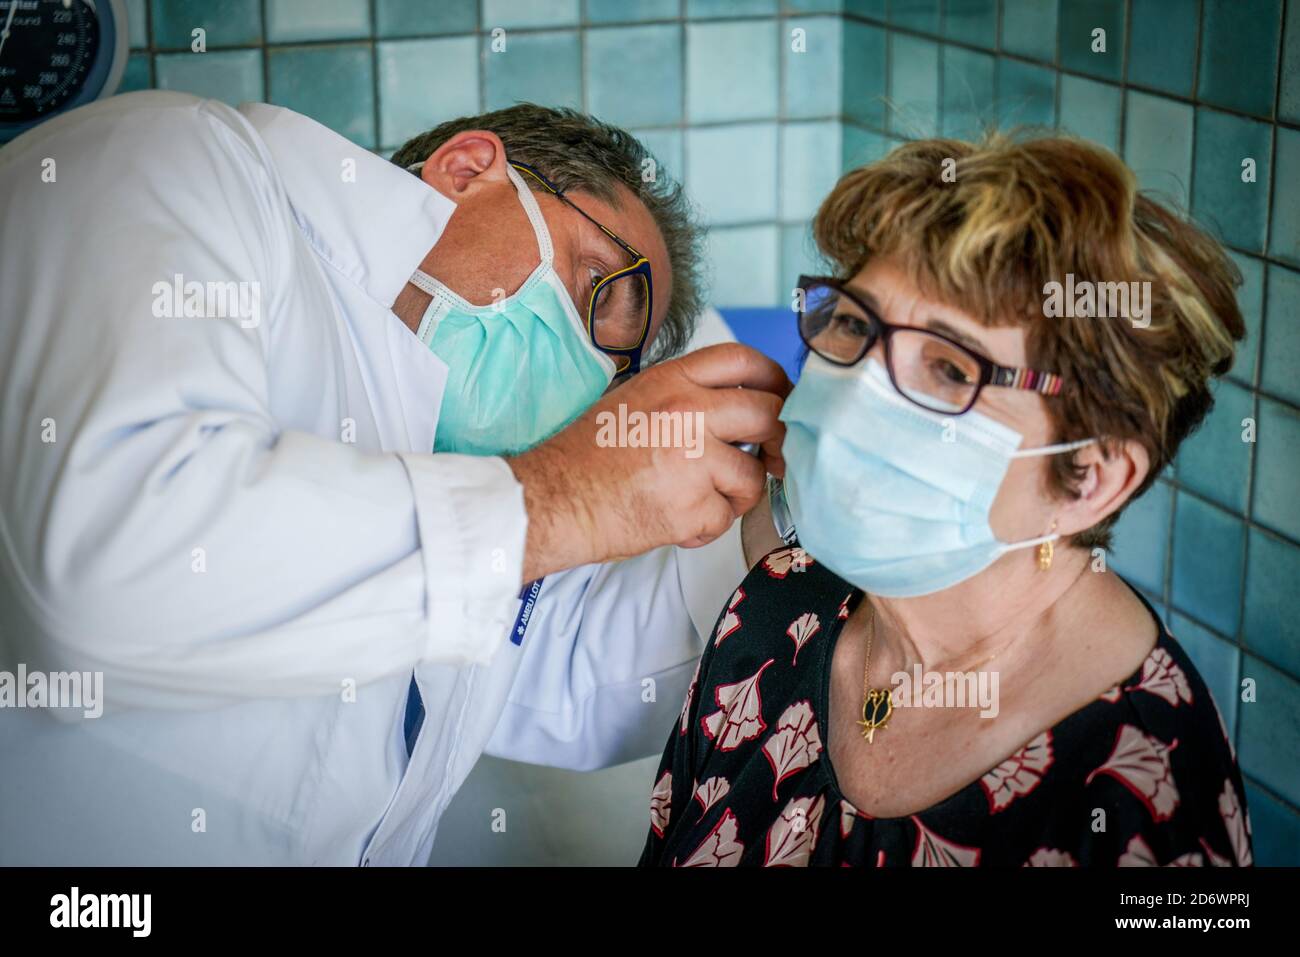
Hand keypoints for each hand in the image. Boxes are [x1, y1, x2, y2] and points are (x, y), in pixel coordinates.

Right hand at [508, 343, 790, 581]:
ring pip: (753, 474)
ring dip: (736, 493)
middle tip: (762, 457)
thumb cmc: (585, 456)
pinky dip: (708, 525)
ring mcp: (692, 459)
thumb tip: (737, 407)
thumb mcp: (634, 400)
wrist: (552, 501)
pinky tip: (677, 520)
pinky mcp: (692, 506)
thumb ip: (685, 396)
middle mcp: (687, 412)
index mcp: (671, 380)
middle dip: (772, 440)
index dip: (774, 379)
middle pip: (767, 414)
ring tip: (700, 499)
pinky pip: (727, 516)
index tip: (780, 396)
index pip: (744, 361)